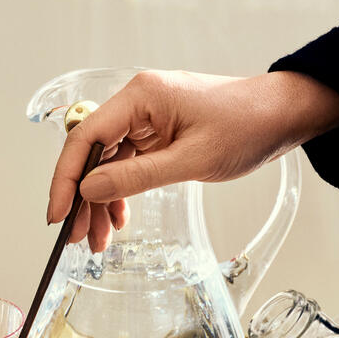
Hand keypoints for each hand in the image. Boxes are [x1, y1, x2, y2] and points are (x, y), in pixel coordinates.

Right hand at [47, 69, 338, 251]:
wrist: (280, 117)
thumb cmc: (246, 125)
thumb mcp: (190, 159)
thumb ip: (136, 177)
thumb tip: (89, 190)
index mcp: (141, 97)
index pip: (85, 137)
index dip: (66, 179)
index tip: (58, 214)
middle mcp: (136, 104)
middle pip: (90, 154)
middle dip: (81, 199)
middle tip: (76, 236)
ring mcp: (144, 120)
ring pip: (105, 165)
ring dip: (99, 204)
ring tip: (98, 240)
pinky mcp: (154, 135)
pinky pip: (124, 167)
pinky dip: (119, 195)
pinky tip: (118, 219)